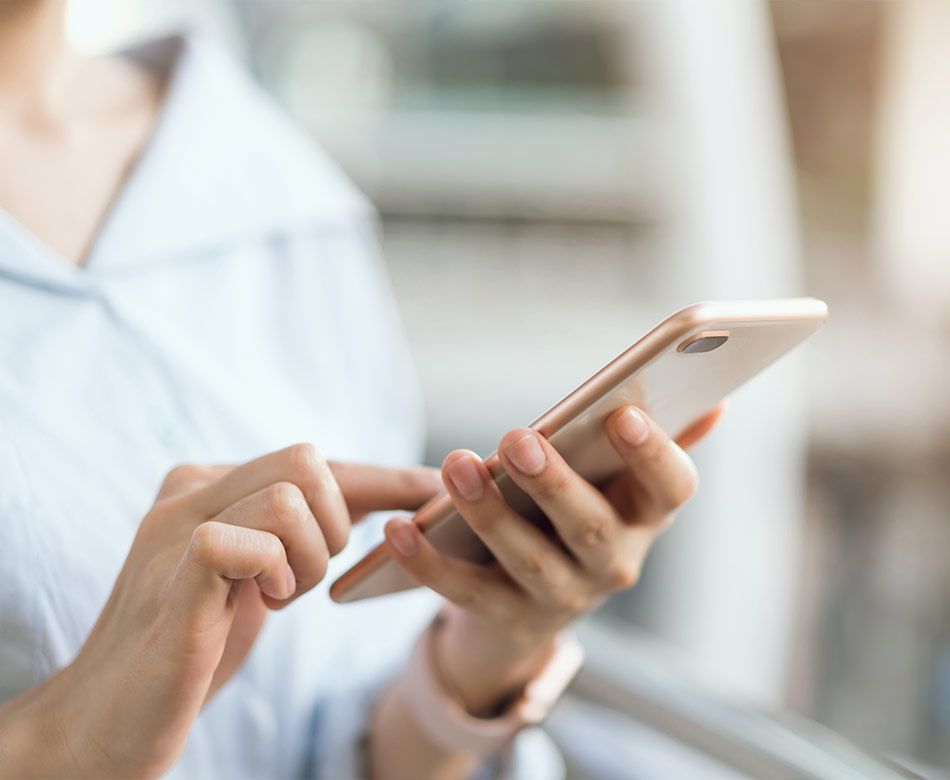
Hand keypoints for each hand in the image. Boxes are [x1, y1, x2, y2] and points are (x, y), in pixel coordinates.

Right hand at [0, 445, 439, 778]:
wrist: (105, 719)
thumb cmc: (191, 648)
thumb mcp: (254, 576)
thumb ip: (291, 532)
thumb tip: (373, 501)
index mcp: (210, 484)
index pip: (313, 463)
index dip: (382, 477)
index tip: (434, 489)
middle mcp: (190, 489)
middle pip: (308, 461)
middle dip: (333, 525)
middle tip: (300, 580)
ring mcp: (177, 525)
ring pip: (290, 496)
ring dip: (308, 559)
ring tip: (274, 599)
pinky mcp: (177, 571)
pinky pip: (253, 538)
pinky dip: (277, 574)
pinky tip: (258, 605)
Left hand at [384, 406, 722, 714]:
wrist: (535, 604)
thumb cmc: (580, 512)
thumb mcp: (619, 481)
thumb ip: (659, 437)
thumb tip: (714, 399)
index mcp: (645, 515)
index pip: (672, 488)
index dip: (654, 455)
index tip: (623, 414)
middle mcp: (614, 564)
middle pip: (590, 527)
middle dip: (555, 485)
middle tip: (517, 439)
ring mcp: (562, 598)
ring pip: (528, 561)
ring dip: (490, 515)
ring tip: (455, 467)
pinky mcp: (507, 619)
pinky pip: (466, 594)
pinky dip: (429, 564)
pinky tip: (398, 530)